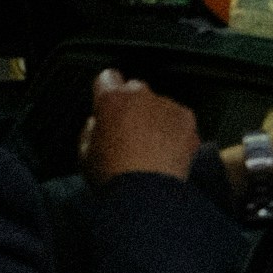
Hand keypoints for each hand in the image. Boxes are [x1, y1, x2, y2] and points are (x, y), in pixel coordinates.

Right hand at [82, 69, 203, 186]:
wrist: (146, 195)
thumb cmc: (112, 177)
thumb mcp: (85, 154)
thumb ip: (91, 129)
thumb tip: (98, 123)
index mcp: (111, 99)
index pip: (107, 77)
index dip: (106, 91)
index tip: (107, 106)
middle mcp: (140, 95)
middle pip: (134, 91)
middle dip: (131, 107)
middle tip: (128, 135)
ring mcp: (167, 105)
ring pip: (158, 105)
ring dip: (154, 119)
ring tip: (150, 150)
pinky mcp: (187, 120)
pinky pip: (178, 120)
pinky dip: (174, 131)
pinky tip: (167, 154)